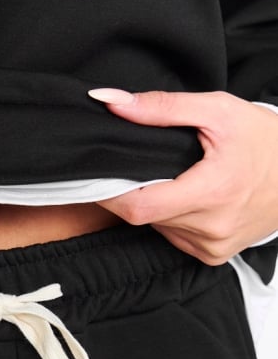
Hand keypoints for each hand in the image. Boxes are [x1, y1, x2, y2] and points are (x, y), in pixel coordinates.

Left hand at [86, 88, 277, 263]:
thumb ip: (162, 107)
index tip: (98, 176)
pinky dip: (173, 220)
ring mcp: (213, 246)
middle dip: (135, 192)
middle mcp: (212, 227)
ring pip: (158, 227)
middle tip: (142, 167)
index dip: (109, 193)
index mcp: (212, 192)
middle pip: (145, 215)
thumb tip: (111, 102)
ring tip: (177, 179)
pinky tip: (191, 200)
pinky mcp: (214, 256)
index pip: (138, 206)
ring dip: (156, 205)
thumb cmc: (264, 139)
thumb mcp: (217, 110)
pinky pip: (175, 238)